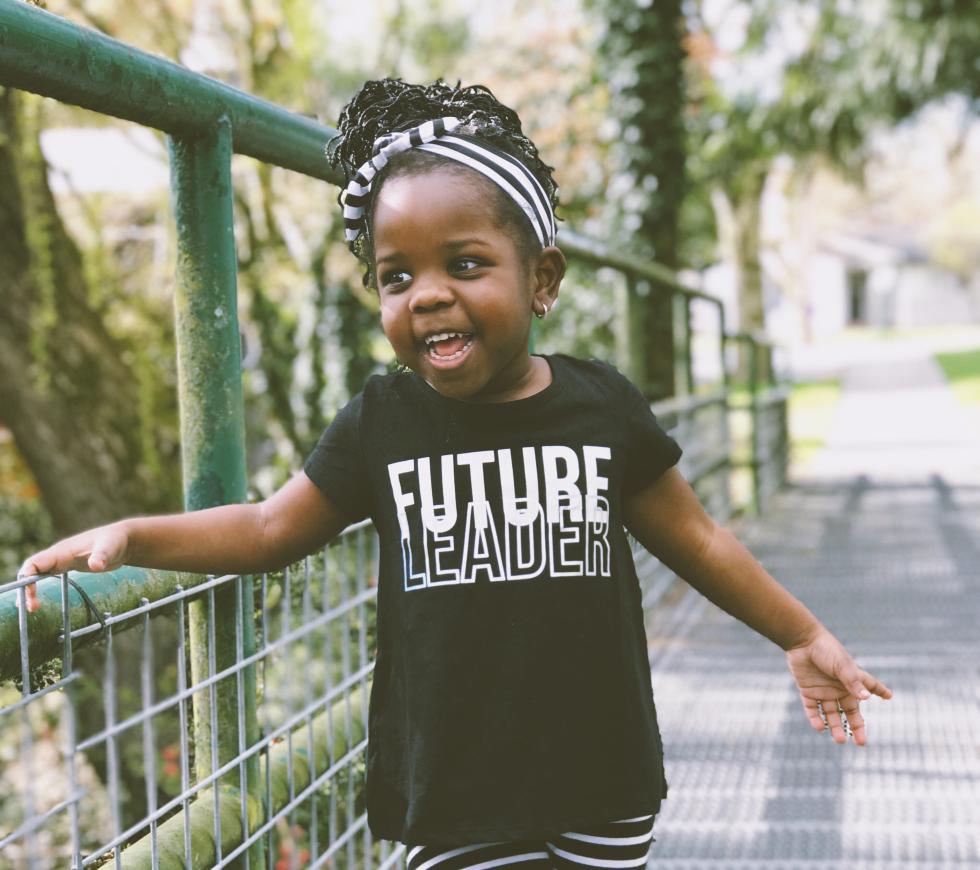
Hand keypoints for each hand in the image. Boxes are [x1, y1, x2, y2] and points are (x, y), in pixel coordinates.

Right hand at [17, 523, 129, 612]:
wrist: (123, 539)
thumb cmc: (115, 541)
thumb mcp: (110, 548)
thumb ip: (102, 556)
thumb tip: (96, 566)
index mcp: (62, 551)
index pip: (35, 563)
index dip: (27, 578)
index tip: (30, 596)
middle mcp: (58, 555)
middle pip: (32, 570)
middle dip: (26, 588)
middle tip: (32, 608)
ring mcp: (62, 560)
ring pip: (37, 573)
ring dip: (31, 589)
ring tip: (33, 608)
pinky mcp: (68, 566)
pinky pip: (47, 576)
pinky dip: (40, 587)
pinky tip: (40, 601)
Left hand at [785, 629, 891, 745]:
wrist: (801, 641)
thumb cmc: (825, 649)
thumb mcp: (842, 665)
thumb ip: (853, 682)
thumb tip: (867, 698)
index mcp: (851, 679)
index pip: (869, 686)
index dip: (879, 690)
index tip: (889, 696)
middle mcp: (839, 687)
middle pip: (850, 710)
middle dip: (856, 726)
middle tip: (861, 743)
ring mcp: (823, 690)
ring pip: (831, 713)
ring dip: (835, 726)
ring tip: (839, 740)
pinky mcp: (808, 691)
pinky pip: (812, 709)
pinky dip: (816, 719)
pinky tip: (820, 727)